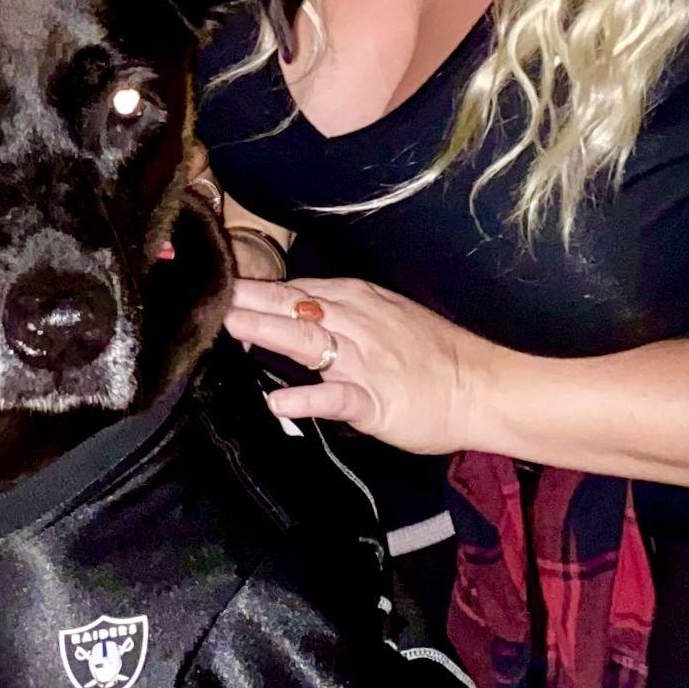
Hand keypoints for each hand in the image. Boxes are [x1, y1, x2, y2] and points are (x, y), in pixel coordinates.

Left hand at [226, 273, 505, 458]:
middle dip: (245, 300)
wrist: (482, 386)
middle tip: (206, 294)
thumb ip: (338, 312)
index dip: (251, 289)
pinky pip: (335, 398)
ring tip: (227, 328)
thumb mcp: (384, 315)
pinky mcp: (374, 400)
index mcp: (355, 299)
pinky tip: (278, 403)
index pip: (293, 288)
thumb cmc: (434, 354)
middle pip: (289, 306)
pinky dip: (306, 398)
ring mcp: (363, 360)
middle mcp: (354, 322)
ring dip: (264, 331)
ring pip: (304, 340)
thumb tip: (291, 310)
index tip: (214, 285)